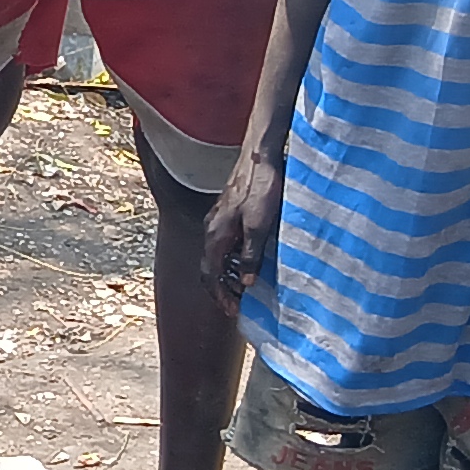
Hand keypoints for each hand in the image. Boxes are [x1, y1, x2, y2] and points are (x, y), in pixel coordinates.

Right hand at [203, 150, 284, 314]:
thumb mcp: (259, 227)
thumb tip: (244, 283)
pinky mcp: (227, 214)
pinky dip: (231, 260)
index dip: (219, 296)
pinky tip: (247, 262)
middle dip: (221, 290)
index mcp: (215, 236)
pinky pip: (223, 245)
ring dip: (226, 276)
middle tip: (237, 306)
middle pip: (209, 269)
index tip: (232, 311)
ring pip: (215, 257)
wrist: (260, 157)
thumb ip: (250, 256)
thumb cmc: (260, 188)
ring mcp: (217, 221)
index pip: (209, 276)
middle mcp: (211, 230)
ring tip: (243, 289)